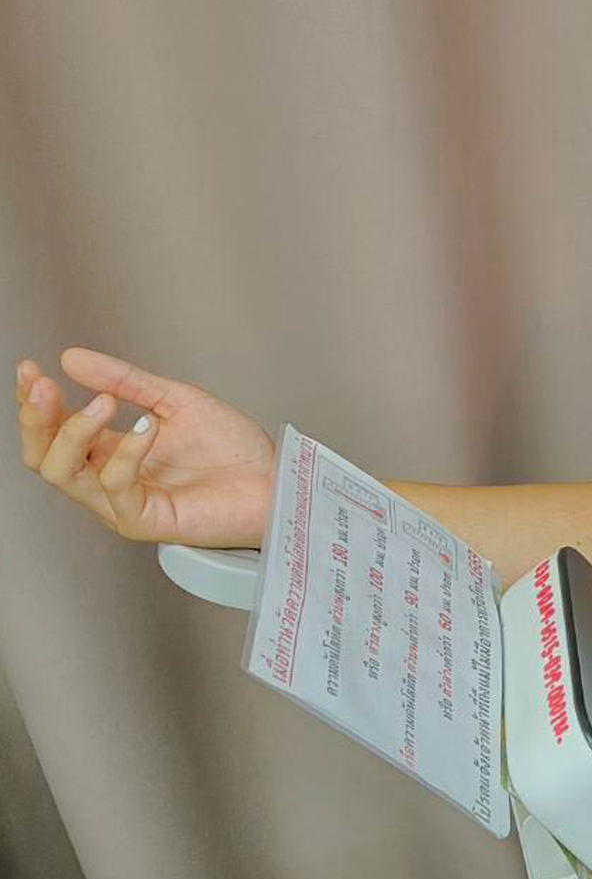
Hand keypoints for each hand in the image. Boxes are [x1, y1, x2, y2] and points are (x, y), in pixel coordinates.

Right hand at [16, 348, 276, 547]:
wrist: (275, 480)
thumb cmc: (234, 452)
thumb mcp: (176, 401)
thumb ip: (126, 381)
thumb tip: (72, 358)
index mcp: (110, 452)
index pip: (52, 432)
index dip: (34, 402)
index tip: (30, 368)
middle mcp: (108, 480)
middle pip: (43, 456)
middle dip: (36, 418)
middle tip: (44, 384)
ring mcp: (122, 504)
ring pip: (63, 473)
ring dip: (74, 431)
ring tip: (104, 402)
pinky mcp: (144, 520)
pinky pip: (115, 487)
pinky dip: (125, 453)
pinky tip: (146, 428)